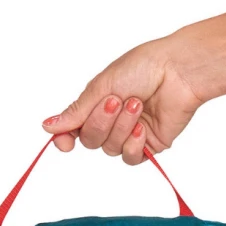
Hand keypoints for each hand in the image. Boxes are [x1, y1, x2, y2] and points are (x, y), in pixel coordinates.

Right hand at [42, 38, 210, 165]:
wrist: (178, 72)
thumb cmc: (143, 67)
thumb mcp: (102, 86)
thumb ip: (76, 111)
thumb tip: (47, 127)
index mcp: (97, 103)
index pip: (74, 129)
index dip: (66, 138)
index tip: (64, 142)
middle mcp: (111, 120)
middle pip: (90, 140)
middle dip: (101, 122)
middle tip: (116, 100)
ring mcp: (129, 134)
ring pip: (110, 149)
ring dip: (121, 126)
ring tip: (137, 104)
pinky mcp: (148, 145)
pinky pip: (130, 157)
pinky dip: (134, 143)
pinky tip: (143, 127)